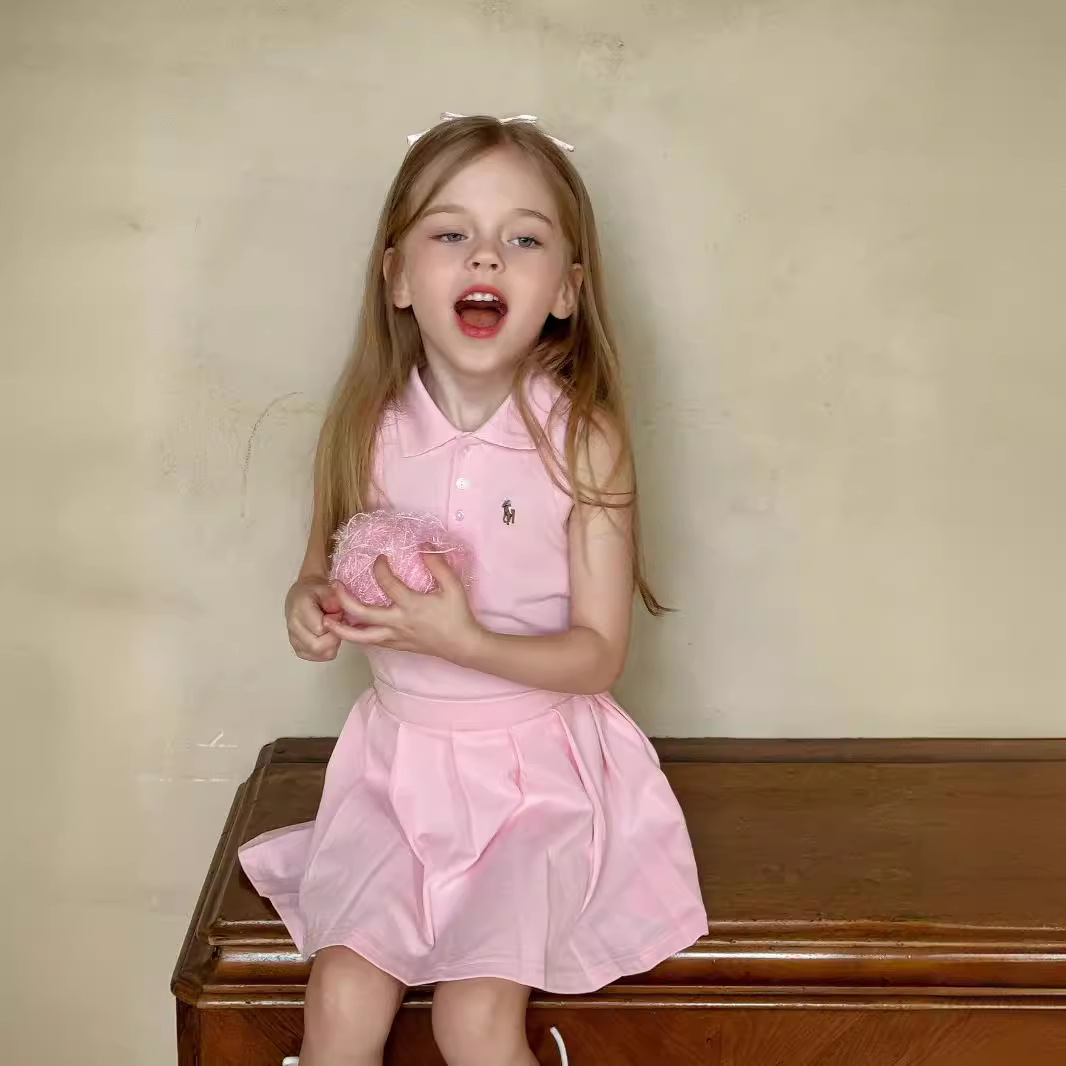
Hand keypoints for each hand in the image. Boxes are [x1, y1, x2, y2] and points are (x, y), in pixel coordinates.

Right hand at [285, 575, 342, 661]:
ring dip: (332, 644)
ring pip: (320, 653)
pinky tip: (326, 637)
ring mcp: (294, 639)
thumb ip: (332, 598)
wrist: (301, 597)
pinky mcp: (299, 649)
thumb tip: (337, 610)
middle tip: (337, 625)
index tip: (338, 613)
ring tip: (331, 630)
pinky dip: (326, 650)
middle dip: (334, 637)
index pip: (320, 628)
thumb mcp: (326, 588)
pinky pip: (317, 657)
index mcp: (299, 609)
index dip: (335, 623)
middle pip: (319, 646)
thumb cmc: (315, 593)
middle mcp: (294, 626)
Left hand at [324, 552, 481, 662]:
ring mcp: (395, 636)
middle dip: (344, 599)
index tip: (379, 558)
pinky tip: (348, 630)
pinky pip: (371, 643)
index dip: (379, 568)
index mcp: (411, 605)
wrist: (461, 645)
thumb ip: (438, 566)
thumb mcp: (453, 587)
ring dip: (342, 629)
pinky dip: (357, 637)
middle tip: (334, 585)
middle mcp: (398, 622)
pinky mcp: (396, 645)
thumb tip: (423, 546)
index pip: (387, 584)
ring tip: (327, 621)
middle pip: (362, 614)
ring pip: (361, 637)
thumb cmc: (457, 614)